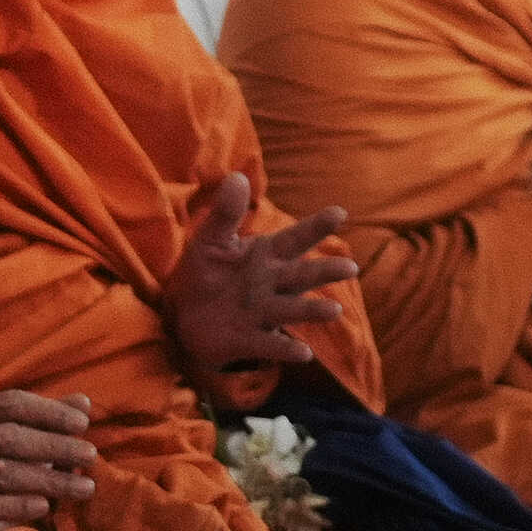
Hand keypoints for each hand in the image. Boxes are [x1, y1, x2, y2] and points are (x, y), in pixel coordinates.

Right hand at [0, 390, 95, 530]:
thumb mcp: (15, 440)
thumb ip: (46, 421)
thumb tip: (84, 402)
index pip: (10, 403)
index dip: (49, 411)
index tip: (82, 424)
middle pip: (9, 437)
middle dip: (55, 446)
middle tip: (91, 455)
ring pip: (2, 473)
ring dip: (50, 480)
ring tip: (85, 487)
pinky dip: (19, 505)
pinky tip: (46, 507)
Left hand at [168, 170, 358, 379]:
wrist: (182, 316)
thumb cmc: (204, 273)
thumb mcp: (210, 240)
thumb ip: (226, 212)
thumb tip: (238, 176)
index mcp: (266, 256)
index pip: (295, 239)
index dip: (316, 227)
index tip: (339, 212)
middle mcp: (272, 284)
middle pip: (302, 276)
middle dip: (324, 272)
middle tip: (350, 268)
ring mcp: (262, 313)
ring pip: (293, 309)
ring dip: (313, 310)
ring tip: (334, 311)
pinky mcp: (249, 339)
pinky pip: (271, 343)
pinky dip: (287, 349)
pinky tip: (305, 354)